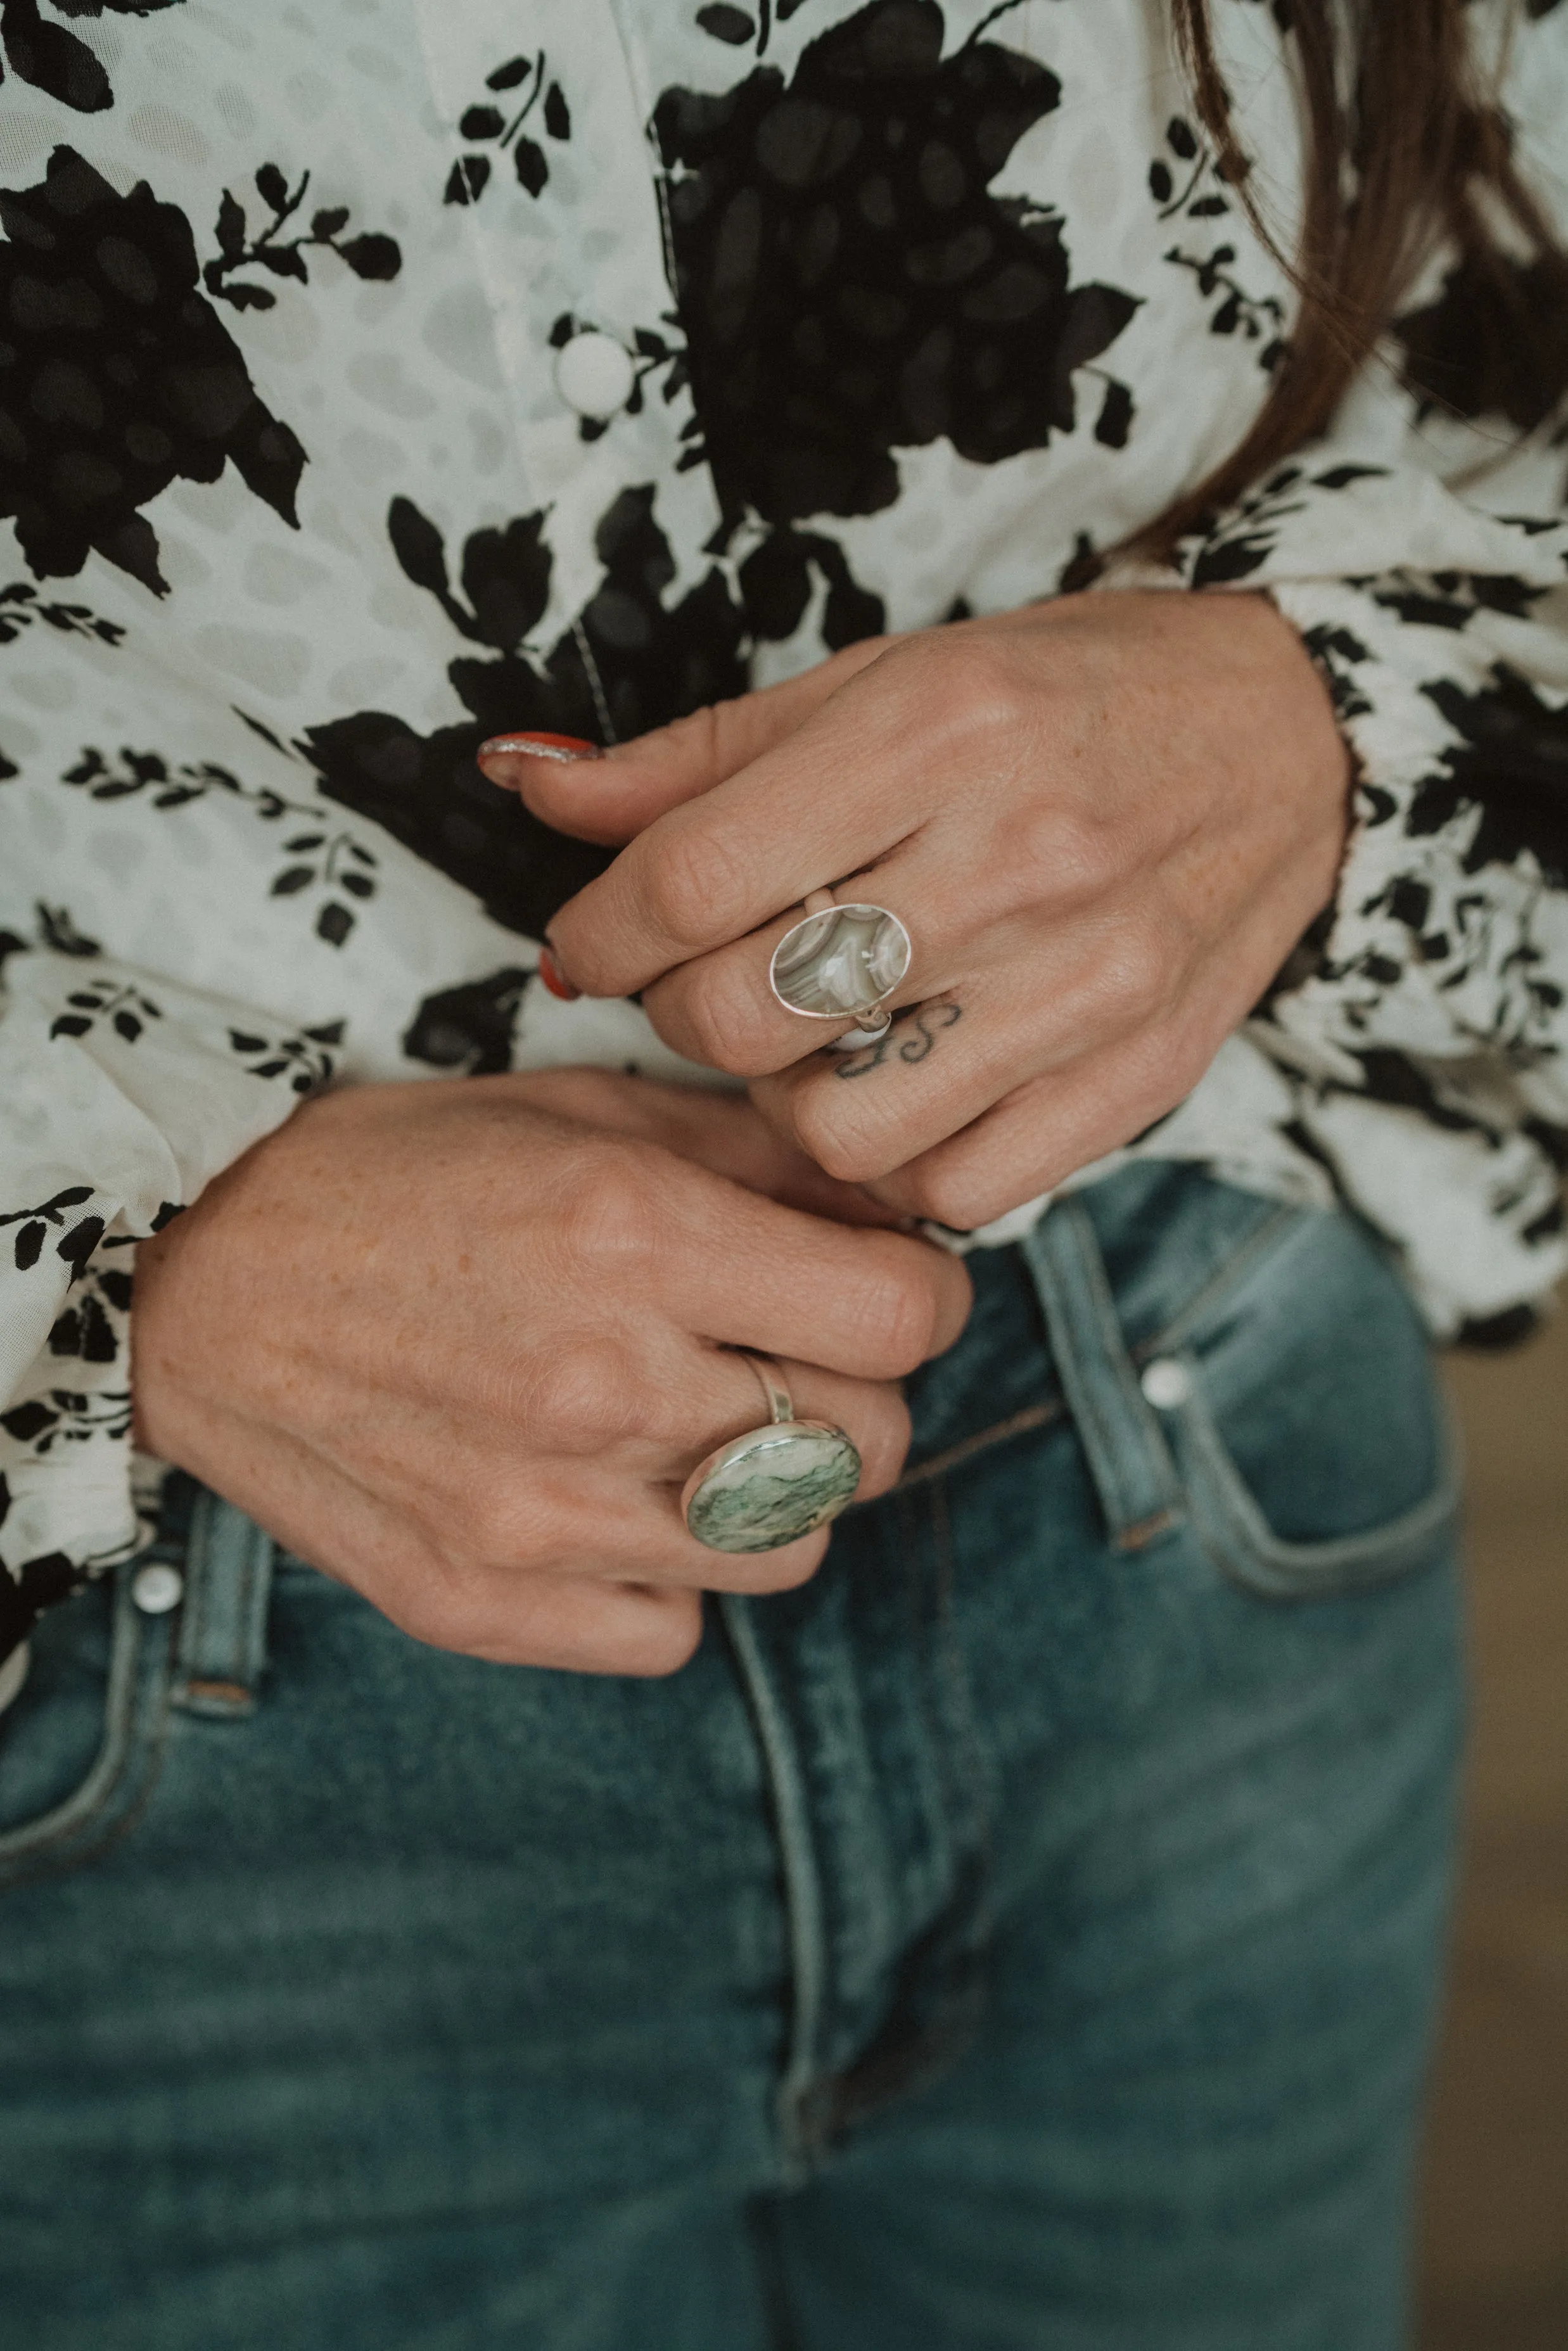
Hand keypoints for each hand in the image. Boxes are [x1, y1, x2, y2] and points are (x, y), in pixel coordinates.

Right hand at [132, 1070, 969, 1675]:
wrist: (200, 1283)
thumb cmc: (401, 1179)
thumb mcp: (586, 1115)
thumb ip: (761, 1163)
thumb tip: (906, 1220)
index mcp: (637, 1237)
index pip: (903, 1318)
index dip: (922, 1298)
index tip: (888, 1288)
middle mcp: (602, 1385)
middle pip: (870, 1445)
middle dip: (856, 1392)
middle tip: (785, 1354)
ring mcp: (542, 1514)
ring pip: (790, 1553)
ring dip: (773, 1490)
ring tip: (693, 1426)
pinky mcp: (486, 1604)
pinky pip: (675, 1632)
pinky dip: (669, 1577)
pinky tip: (613, 1499)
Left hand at [483, 592, 1348, 1227]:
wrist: (1290, 743)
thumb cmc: (1065, 699)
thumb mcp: (883, 680)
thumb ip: (699, 756)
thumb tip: (523, 784)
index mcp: (935, 728)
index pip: (692, 878)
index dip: (603, 929)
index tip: (593, 940)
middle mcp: (1015, 855)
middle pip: (745, 1014)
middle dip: (680, 1012)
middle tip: (703, 981)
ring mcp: (1087, 981)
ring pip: (839, 1128)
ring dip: (786, 1101)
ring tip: (813, 1041)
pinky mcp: (1138, 1079)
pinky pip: (954, 1192)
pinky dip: (899, 1161)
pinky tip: (905, 1090)